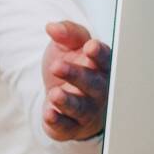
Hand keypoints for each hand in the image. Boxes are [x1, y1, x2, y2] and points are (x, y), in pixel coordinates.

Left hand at [40, 20, 109, 141]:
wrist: (60, 97)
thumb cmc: (71, 68)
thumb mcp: (67, 47)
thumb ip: (66, 34)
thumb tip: (52, 26)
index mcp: (100, 67)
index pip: (105, 60)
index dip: (99, 54)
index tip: (90, 47)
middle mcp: (98, 90)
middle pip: (93, 84)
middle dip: (77, 75)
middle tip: (57, 66)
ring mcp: (87, 110)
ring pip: (81, 107)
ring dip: (68, 101)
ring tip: (54, 94)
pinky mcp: (71, 126)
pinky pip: (67, 126)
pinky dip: (58, 121)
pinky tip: (49, 114)